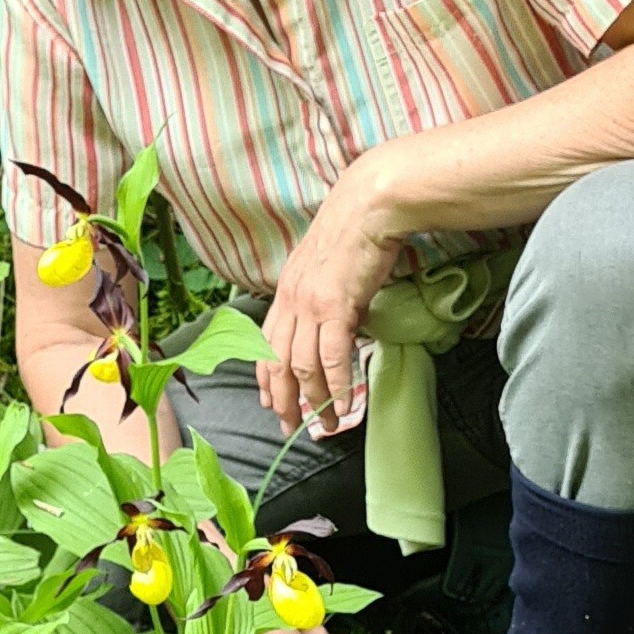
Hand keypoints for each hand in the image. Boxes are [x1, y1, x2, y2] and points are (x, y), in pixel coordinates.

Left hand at [259, 164, 402, 434]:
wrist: (368, 207)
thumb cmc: (354, 232)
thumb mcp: (326, 269)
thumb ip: (323, 298)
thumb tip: (336, 323)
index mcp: (285, 292)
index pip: (265, 344)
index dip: (265, 377)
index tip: (268, 401)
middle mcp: (289, 301)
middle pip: (276, 362)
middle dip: (281, 400)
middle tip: (288, 426)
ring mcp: (309, 305)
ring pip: (302, 366)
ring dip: (312, 401)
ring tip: (323, 426)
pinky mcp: (334, 306)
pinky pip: (331, 358)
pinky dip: (335, 386)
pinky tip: (343, 406)